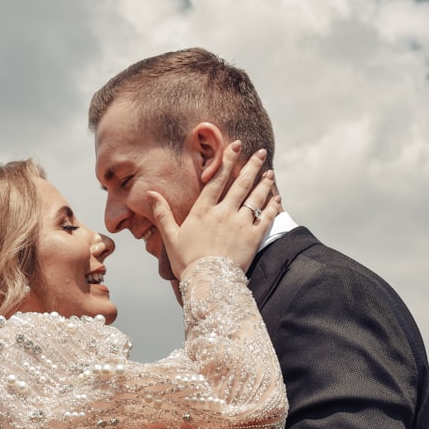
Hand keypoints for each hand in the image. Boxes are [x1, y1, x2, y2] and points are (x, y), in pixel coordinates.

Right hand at [146, 142, 280, 278]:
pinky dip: (273, 206)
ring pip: (255, 197)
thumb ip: (162, 213)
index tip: (235, 146)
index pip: (216, 179)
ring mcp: (241, 224)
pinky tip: (278, 198)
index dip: (226, 161)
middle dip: (251, 166)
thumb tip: (150, 193)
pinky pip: (267, 217)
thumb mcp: (170, 237)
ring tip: (270, 172)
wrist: (208, 282)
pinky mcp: (253, 237)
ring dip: (264, 183)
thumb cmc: (187, 262)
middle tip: (260, 152)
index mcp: (203, 210)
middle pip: (240, 184)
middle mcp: (223, 213)